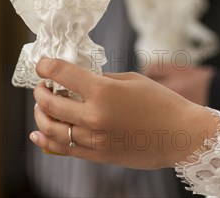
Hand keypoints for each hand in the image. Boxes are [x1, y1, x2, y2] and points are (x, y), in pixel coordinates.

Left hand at [30, 58, 218, 168]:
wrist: (181, 135)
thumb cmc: (160, 102)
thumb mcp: (130, 79)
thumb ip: (102, 79)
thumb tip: (79, 79)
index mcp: (103, 91)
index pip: (62, 74)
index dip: (46, 66)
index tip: (42, 64)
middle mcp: (94, 116)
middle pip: (50, 103)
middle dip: (40, 91)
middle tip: (42, 85)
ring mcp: (94, 139)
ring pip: (52, 128)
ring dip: (40, 114)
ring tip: (42, 106)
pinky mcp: (98, 156)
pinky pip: (64, 149)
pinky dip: (46, 140)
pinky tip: (38, 134)